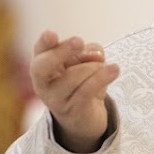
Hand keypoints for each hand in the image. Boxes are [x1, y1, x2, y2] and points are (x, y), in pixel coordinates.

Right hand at [31, 30, 118, 152]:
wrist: (85, 119)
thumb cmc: (82, 83)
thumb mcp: (84, 62)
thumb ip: (87, 52)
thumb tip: (95, 55)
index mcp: (43, 66)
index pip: (39, 51)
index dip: (43, 43)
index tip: (51, 34)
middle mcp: (43, 83)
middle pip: (44, 65)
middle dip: (62, 51)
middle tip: (79, 41)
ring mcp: (56, 99)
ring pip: (73, 75)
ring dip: (95, 67)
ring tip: (108, 68)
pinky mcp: (73, 111)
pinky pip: (86, 90)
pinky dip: (102, 78)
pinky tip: (114, 70)